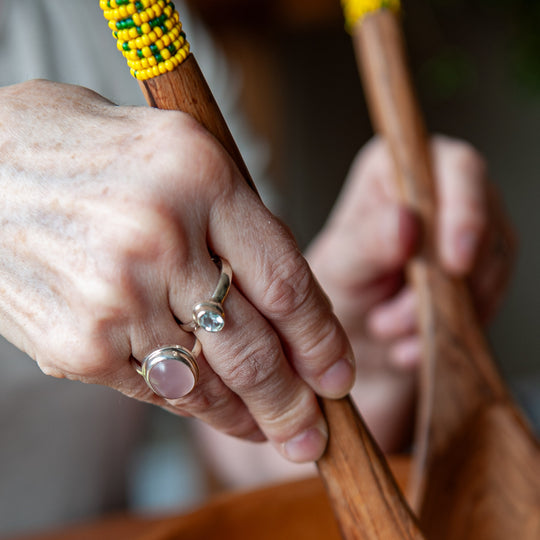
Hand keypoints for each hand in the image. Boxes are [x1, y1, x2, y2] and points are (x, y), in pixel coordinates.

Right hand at [0, 80, 355, 461]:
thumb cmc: (96, 154)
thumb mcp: (184, 156)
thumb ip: (238, 225)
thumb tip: (286, 305)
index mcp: (201, 179)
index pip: (287, 283)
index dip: (321, 341)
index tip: (339, 375)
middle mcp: (160, 240)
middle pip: (253, 349)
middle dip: (292, 403)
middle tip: (314, 433)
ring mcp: (115, 297)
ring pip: (206, 382)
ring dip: (245, 414)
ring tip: (271, 429)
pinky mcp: (76, 344)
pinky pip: (155, 390)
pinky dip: (193, 404)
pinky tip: (214, 409)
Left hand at [306, 135, 514, 449]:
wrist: (352, 332)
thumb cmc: (339, 286)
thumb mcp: (340, 266)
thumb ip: (367, 243)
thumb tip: (405, 222)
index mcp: (397, 170)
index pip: (455, 168)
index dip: (465, 211)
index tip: (454, 264)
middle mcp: (440, 191)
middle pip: (483, 221)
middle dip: (444, 282)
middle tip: (392, 319)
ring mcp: (467, 231)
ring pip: (491, 265)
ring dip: (443, 311)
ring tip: (388, 330)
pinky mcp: (482, 270)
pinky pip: (491, 299)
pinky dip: (452, 328)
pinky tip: (410, 346)